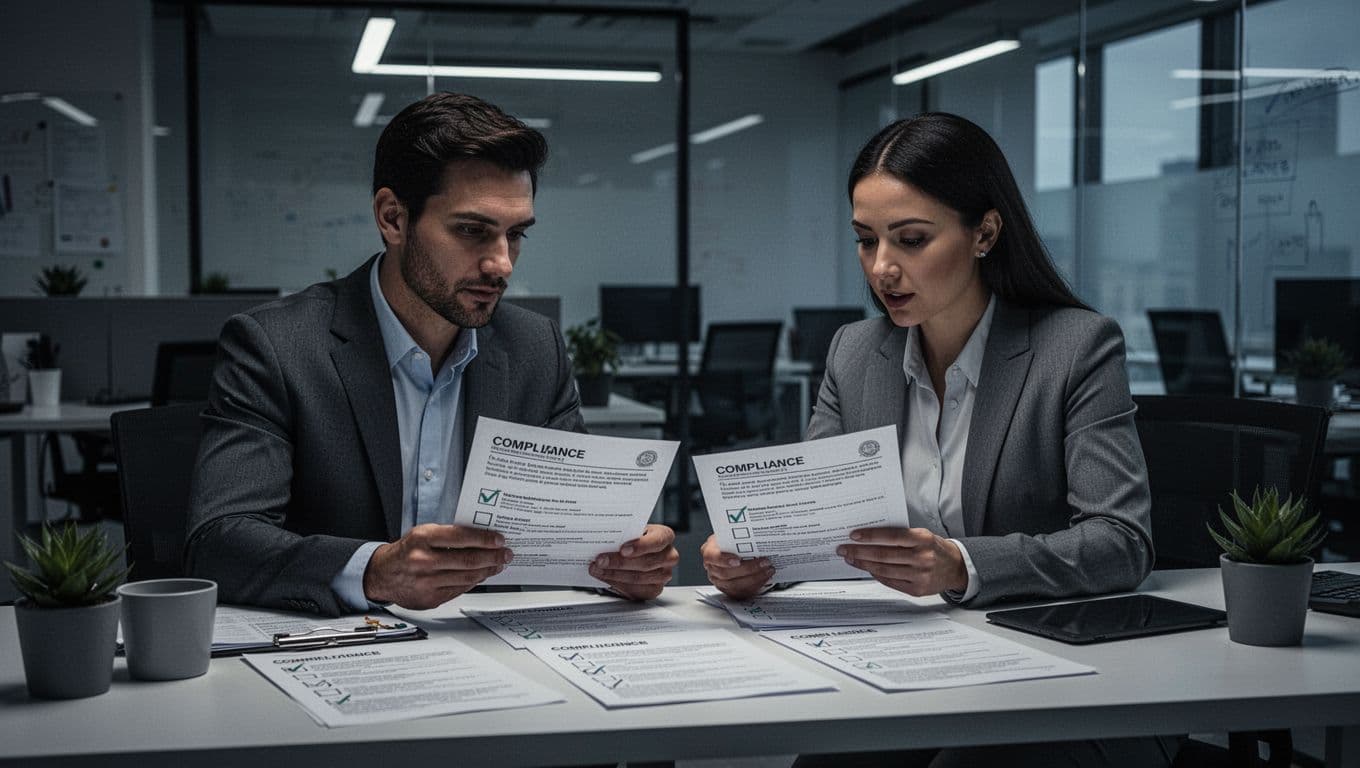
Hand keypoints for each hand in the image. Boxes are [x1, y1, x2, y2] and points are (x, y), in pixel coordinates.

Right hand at [363, 524, 511, 608]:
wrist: (382, 574)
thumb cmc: (407, 551)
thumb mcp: (423, 534)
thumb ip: (449, 535)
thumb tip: (481, 539)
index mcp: (422, 538)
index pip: (461, 537)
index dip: (484, 539)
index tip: (499, 539)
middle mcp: (423, 560)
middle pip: (468, 560)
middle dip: (493, 557)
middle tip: (506, 554)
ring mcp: (426, 582)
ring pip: (467, 577)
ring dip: (487, 570)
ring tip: (498, 564)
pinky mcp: (430, 599)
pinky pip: (459, 590)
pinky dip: (474, 582)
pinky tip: (481, 576)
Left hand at [589, 524, 678, 599]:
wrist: (638, 552)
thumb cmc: (634, 539)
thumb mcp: (632, 531)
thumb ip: (624, 534)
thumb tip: (605, 538)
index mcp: (665, 536)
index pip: (657, 541)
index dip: (640, 546)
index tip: (623, 549)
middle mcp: (669, 556)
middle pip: (646, 562)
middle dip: (619, 562)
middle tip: (601, 560)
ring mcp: (664, 574)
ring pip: (638, 578)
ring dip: (614, 574)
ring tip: (598, 569)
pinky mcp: (655, 589)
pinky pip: (635, 590)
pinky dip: (617, 584)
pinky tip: (605, 577)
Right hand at [701, 534, 773, 600]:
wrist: (731, 550)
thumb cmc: (730, 542)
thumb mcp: (730, 535)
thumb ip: (738, 536)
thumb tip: (756, 535)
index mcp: (709, 552)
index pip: (712, 557)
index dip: (724, 560)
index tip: (738, 560)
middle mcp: (712, 569)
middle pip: (726, 573)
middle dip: (748, 568)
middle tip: (764, 562)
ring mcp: (720, 582)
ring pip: (735, 585)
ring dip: (755, 578)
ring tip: (768, 569)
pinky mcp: (730, 591)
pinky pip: (742, 592)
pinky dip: (756, 585)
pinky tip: (765, 577)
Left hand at [837, 527, 967, 596]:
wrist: (955, 567)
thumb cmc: (934, 547)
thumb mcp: (922, 535)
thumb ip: (900, 536)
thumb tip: (869, 537)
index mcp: (923, 539)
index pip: (891, 536)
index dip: (870, 536)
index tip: (854, 536)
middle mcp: (922, 557)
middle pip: (883, 555)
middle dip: (859, 552)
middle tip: (843, 549)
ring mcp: (920, 575)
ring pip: (884, 570)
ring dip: (863, 565)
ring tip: (851, 559)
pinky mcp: (917, 590)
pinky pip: (890, 582)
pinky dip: (876, 575)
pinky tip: (867, 569)